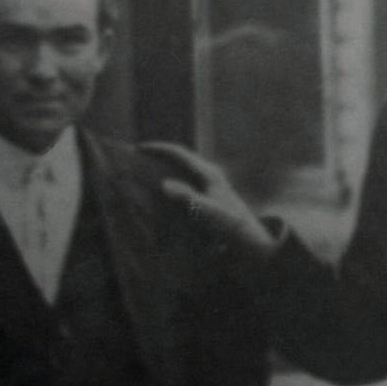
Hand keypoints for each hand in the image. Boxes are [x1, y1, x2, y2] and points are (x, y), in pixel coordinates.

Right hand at [145, 144, 281, 260]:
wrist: (248, 238)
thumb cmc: (228, 225)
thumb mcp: (207, 212)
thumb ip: (186, 197)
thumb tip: (163, 183)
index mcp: (207, 173)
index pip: (179, 153)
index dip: (159, 149)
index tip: (139, 148)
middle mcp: (209, 173)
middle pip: (181, 156)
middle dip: (160, 154)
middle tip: (138, 155)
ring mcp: (210, 182)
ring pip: (183, 167)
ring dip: (165, 165)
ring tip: (147, 166)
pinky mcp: (210, 192)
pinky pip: (186, 178)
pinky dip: (172, 177)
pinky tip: (165, 186)